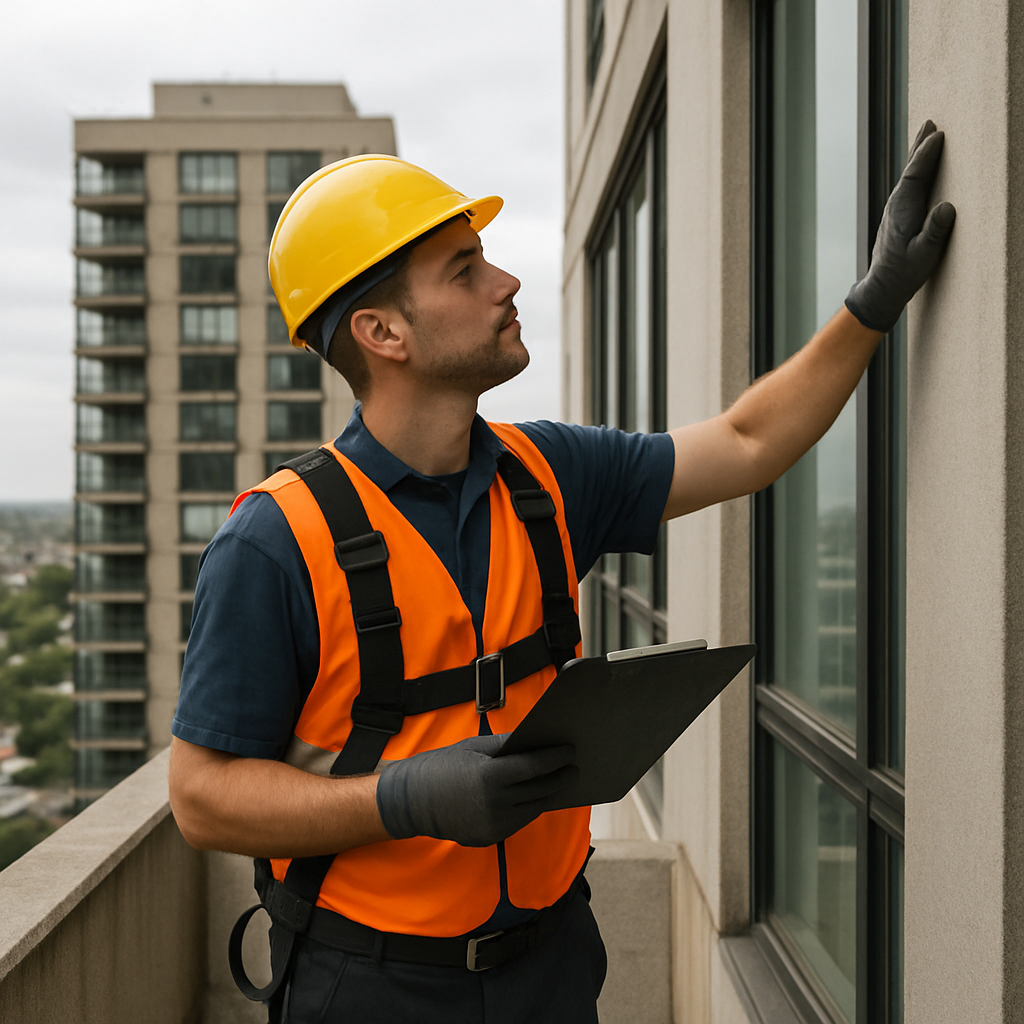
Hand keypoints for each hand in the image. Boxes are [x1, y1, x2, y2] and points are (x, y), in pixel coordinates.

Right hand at [375, 734, 576, 846]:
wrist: (410, 801)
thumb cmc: (442, 767)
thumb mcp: (473, 749)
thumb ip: (506, 745)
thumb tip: (535, 739)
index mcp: (489, 777)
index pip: (534, 767)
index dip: (555, 758)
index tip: (569, 750)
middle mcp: (494, 805)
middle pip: (539, 790)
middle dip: (559, 777)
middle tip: (573, 766)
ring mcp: (493, 825)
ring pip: (533, 809)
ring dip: (549, 794)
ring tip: (560, 780)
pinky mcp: (489, 838)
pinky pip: (519, 821)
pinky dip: (530, 808)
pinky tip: (538, 796)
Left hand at [845, 120, 955, 332]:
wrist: (883, 286)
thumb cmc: (905, 273)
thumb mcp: (924, 255)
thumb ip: (935, 231)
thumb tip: (947, 207)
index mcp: (902, 210)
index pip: (914, 175)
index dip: (925, 154)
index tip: (938, 134)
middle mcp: (896, 206)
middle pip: (910, 169)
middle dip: (920, 146)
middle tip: (930, 122)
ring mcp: (896, 210)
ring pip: (909, 176)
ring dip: (918, 156)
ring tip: (927, 137)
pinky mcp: (898, 216)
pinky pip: (910, 186)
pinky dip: (917, 171)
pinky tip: (921, 169)